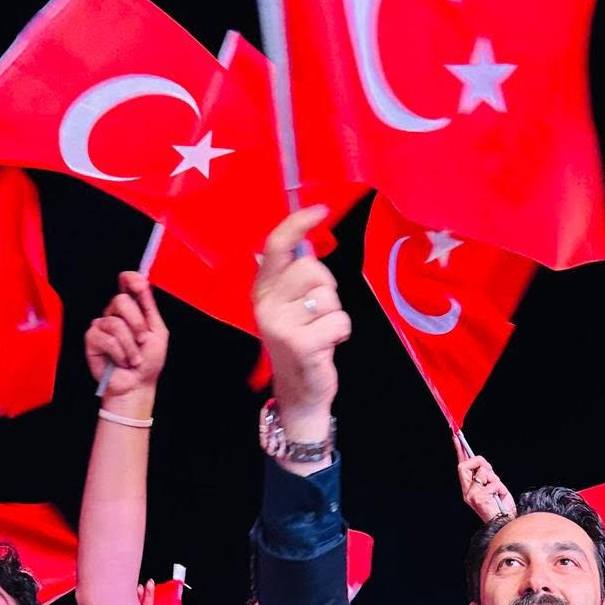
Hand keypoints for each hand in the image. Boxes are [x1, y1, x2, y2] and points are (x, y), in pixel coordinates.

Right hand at [85, 273, 167, 399]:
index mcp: (132, 310)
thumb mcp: (158, 333)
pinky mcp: (92, 339)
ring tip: (133, 358)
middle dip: (137, 323)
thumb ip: (149, 307)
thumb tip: (143, 283)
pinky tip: (121, 361)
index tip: (139, 283)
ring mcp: (102, 326)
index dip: (130, 279)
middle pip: (121, 300)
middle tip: (142, 341)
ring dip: (130, 346)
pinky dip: (119, 353)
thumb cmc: (148, 362)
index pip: (127, 284)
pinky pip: (107, 339)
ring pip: (115, 323)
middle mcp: (115, 314)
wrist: (137, 385)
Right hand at [252, 207, 349, 436]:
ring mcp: (280, 325)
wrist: (298, 394)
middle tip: (319, 312)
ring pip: (328, 296)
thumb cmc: (301, 343)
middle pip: (311, 269)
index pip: (277, 246)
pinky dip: (341, 333)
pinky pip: (338, 321)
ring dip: (334, 314)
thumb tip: (308, 239)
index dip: (298, 223)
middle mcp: (266, 305)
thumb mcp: (290, 307)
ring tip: (321, 332)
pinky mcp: (300, 344)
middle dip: (326, 287)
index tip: (320, 209)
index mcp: (262, 291)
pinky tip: (327, 346)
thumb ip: (296, 277)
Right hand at [457, 449, 515, 521]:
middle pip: (464, 465)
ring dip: (495, 479)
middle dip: (479, 462)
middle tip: (490, 470)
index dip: (459, 451)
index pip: (462, 466)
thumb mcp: (493, 487)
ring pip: (482, 472)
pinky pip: (493, 483)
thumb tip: (483, 465)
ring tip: (498, 491)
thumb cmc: (500, 507)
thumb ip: (486, 476)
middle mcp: (467, 492)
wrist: (505, 523)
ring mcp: (471, 496)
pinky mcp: (479, 498)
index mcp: (469, 489)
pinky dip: (501, 488)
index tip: (456, 437)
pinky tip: (500, 497)